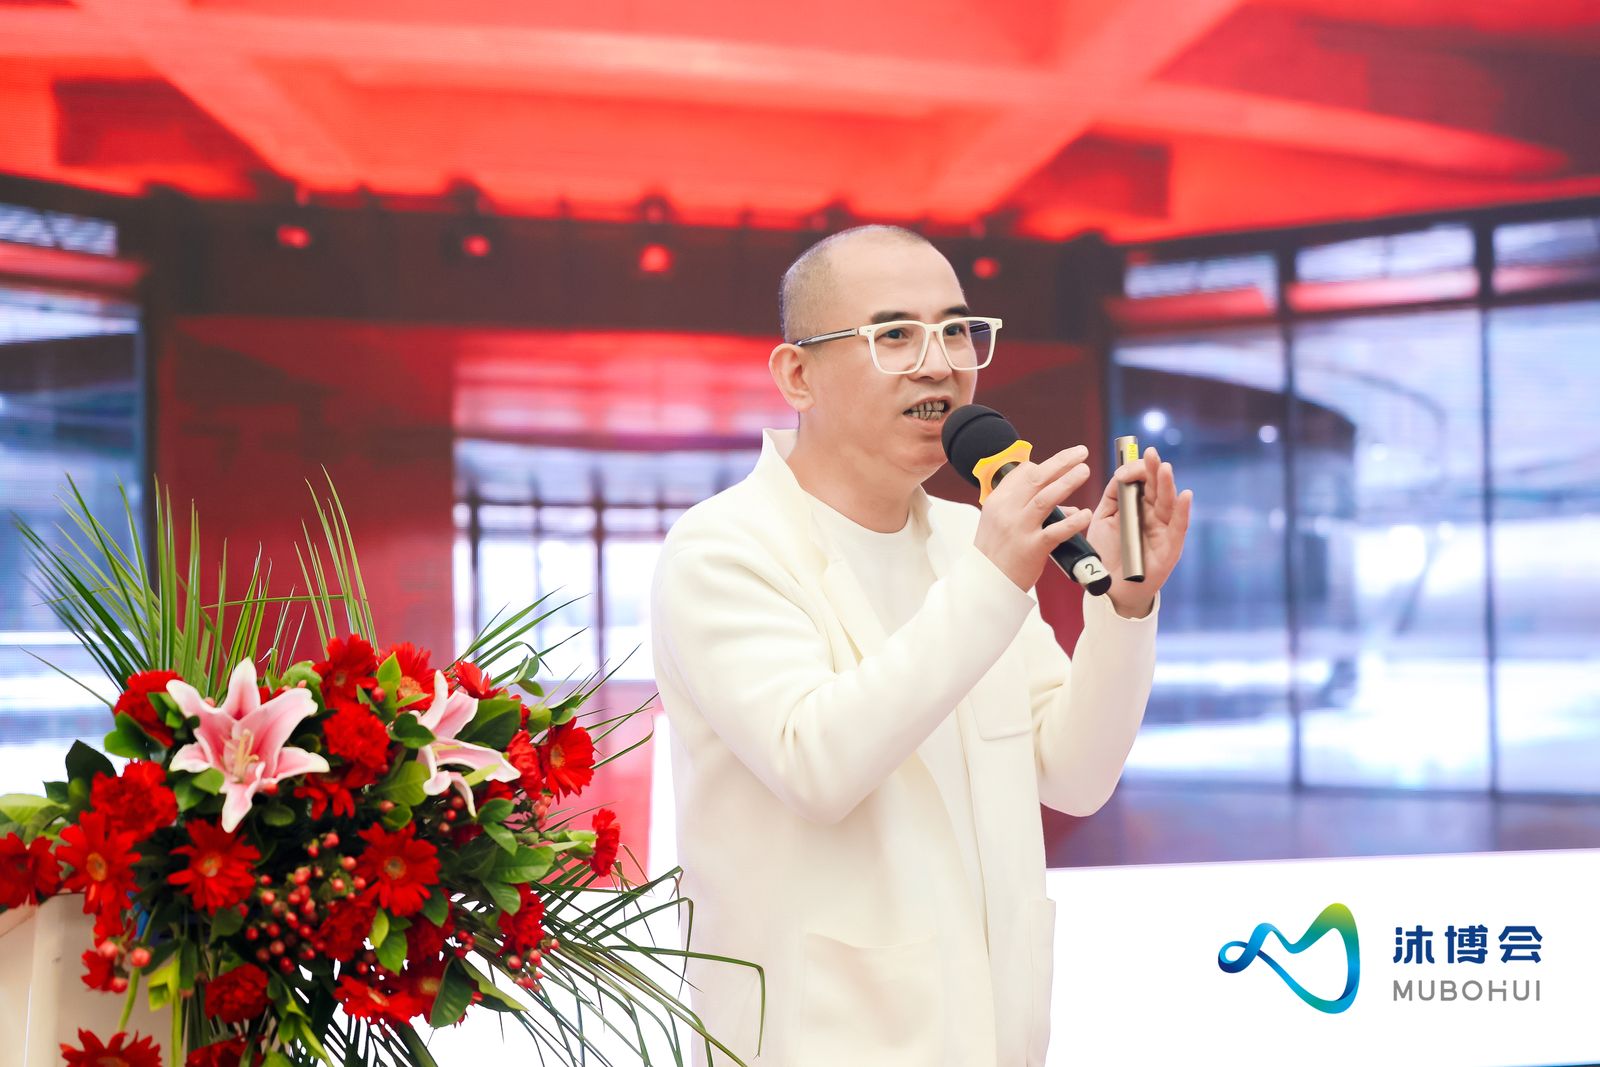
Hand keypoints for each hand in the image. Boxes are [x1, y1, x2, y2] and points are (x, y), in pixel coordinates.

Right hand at [973, 446, 1093, 590]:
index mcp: (998, 501)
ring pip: (1045, 498)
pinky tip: (1085, 514)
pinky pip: (1055, 531)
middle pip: (1036, 478)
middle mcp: (1007, 510)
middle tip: (1081, 452)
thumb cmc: (997, 552)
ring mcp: (1019, 528)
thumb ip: (1030, 510)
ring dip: (1067, 482)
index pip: (1022, 473)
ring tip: (1085, 471)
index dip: (1045, 465)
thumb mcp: (1003, 523)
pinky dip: (1072, 522)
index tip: (1063, 461)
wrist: (987, 582)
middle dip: (1060, 462)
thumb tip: (1066, 507)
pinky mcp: (1031, 548)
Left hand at [1085, 446, 1192, 617]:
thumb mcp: (1104, 518)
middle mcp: (1153, 515)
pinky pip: (1178, 527)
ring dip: (1167, 485)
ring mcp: (1163, 530)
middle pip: (1156, 488)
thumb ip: (1113, 495)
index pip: (1142, 481)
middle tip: (1150, 453)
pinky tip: (1185, 495)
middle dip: (1153, 470)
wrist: (1108, 587)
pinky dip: (1182, 511)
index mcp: (1137, 506)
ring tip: (1165, 468)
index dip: (1135, 470)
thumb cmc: (1107, 552)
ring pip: (1168, 503)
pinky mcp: (1170, 548)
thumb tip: (1122, 472)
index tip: (1123, 468)